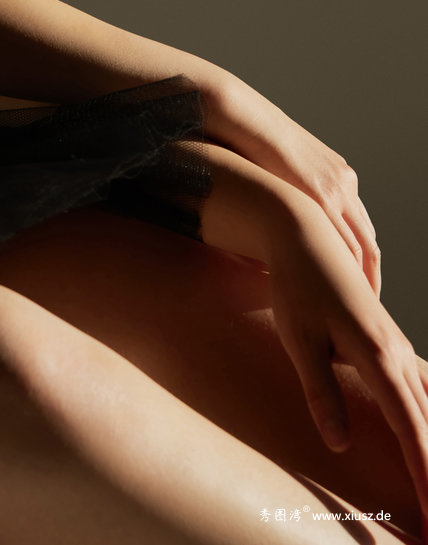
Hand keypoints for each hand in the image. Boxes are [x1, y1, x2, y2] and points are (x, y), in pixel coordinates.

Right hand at [202, 68, 380, 295]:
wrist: (238, 116)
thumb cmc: (240, 145)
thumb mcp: (270, 176)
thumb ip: (280, 203)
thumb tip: (265, 243)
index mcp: (334, 174)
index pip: (357, 228)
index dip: (356, 261)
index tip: (350, 288)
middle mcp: (343, 182)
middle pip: (368, 241)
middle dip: (367, 277)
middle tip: (361, 311)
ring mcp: (337, 188)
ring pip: (364, 247)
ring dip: (363, 281)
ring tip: (355, 313)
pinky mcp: (322, 195)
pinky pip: (347, 244)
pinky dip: (350, 273)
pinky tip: (343, 295)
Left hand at [261, 191, 427, 541]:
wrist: (303, 235)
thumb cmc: (295, 287)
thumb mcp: (299, 341)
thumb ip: (321, 393)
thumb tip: (339, 444)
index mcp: (376, 356)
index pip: (410, 428)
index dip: (423, 473)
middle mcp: (396, 352)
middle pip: (427, 422)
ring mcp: (396, 344)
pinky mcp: (388, 339)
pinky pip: (420, 387)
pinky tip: (426, 430)